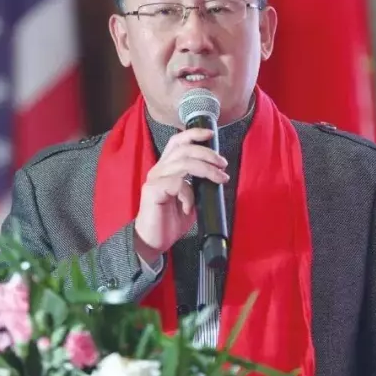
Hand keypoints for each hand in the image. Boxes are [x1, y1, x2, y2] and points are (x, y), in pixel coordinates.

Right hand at [133, 128, 229, 264]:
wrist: (153, 241)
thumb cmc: (169, 221)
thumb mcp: (189, 198)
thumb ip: (197, 184)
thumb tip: (216, 175)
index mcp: (166, 168)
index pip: (178, 142)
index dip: (194, 134)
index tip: (211, 134)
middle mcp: (159, 170)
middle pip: (184, 149)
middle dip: (207, 153)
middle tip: (222, 165)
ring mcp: (154, 180)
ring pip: (183, 163)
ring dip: (206, 169)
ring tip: (219, 179)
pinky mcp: (152, 191)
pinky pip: (177, 184)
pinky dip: (189, 194)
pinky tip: (191, 207)